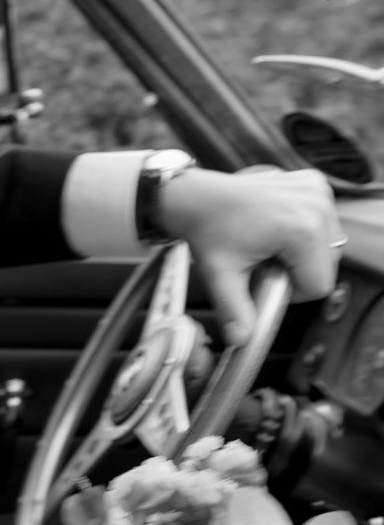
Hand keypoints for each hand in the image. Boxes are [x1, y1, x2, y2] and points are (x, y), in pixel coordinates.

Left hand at [156, 164, 342, 345]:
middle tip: (265, 262)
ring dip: (303, 254)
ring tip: (269, 245)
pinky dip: (305, 232)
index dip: (291, 292)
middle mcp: (316, 206)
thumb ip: (236, 311)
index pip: (318, 285)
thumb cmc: (208, 229)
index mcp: (301, 230)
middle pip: (327, 266)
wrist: (196, 196)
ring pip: (328, 246)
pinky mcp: (316, 184)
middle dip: (298, 272)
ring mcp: (318, 192)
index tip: (266, 279)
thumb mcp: (221, 275)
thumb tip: (242, 341)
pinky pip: (323, 224)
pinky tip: (277, 228)